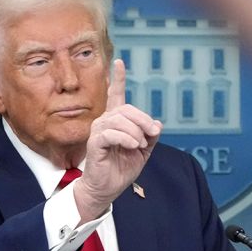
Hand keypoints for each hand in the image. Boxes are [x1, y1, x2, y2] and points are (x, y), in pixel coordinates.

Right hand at [75, 59, 161, 219]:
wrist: (107, 189)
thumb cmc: (121, 169)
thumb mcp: (143, 152)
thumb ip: (150, 136)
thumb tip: (157, 123)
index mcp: (116, 122)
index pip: (116, 95)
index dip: (118, 78)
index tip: (119, 62)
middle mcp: (105, 122)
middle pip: (126, 108)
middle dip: (143, 120)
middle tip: (152, 135)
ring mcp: (98, 131)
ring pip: (120, 120)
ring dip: (136, 132)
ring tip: (140, 145)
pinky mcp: (95, 143)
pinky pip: (112, 133)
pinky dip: (126, 138)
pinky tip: (133, 146)